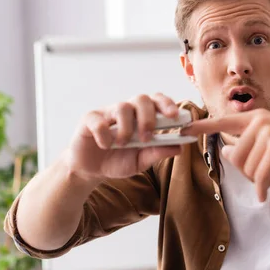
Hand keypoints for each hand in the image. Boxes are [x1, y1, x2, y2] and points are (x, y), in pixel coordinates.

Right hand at [64, 93, 182, 181]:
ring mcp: (108, 113)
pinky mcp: (90, 119)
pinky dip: (104, 134)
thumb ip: (158, 152)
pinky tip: (104, 145)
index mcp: (143, 116)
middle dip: (148, 118)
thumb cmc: (119, 160)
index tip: (176, 116)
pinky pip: (99, 120)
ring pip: (122, 107)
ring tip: (123, 144)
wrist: (92, 170)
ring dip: (126, 128)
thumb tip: (180, 147)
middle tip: (147, 138)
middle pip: (142, 99)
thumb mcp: (141, 160)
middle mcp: (127, 111)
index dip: (168, 105)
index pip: (158, 101)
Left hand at [180, 109, 269, 201]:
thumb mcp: (268, 151)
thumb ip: (245, 148)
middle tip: (268, 175)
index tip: (182, 129)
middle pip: (235, 156)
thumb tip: (225, 150)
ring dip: (260, 180)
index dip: (201, 127)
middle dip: (249, 173)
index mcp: (256, 118)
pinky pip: (259, 175)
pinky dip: (264, 187)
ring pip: (246, 168)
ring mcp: (269, 131)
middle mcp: (261, 120)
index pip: (223, 121)